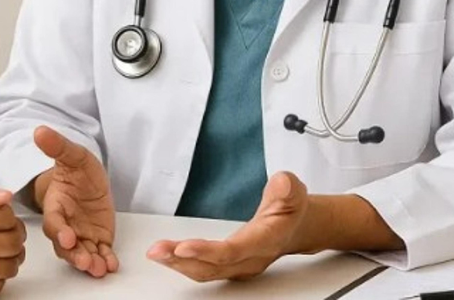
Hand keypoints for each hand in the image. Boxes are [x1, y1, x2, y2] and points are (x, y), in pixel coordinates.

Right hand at [33, 125, 117, 277]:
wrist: (88, 180)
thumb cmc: (76, 170)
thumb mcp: (73, 155)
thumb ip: (58, 146)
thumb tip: (39, 130)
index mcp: (55, 206)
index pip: (54, 222)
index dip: (59, 231)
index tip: (67, 236)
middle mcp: (66, 225)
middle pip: (65, 246)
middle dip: (74, 255)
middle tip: (84, 261)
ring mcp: (81, 235)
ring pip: (81, 253)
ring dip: (89, 262)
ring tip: (99, 268)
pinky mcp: (97, 240)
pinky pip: (99, 253)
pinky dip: (105, 261)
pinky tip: (111, 265)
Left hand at [147, 171, 307, 281]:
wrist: (298, 228)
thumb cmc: (291, 209)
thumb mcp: (293, 191)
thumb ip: (287, 188)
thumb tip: (281, 182)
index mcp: (264, 241)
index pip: (234, 251)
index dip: (208, 251)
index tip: (183, 247)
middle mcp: (249, 259)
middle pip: (213, 266)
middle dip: (182, 261)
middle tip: (156, 251)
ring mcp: (239, 265)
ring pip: (206, 271)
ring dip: (178, 264)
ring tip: (156, 253)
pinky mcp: (230, 265)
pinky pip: (204, 269)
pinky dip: (184, 264)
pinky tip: (168, 255)